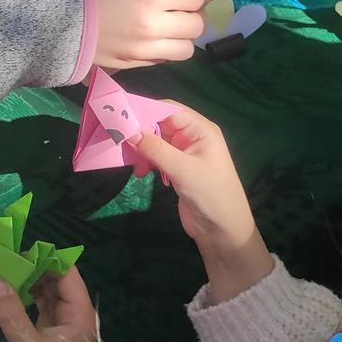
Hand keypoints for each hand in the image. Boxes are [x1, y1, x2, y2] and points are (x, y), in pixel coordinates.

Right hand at [0, 267, 98, 341]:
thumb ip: (10, 311)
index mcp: (80, 313)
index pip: (67, 272)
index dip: (47, 259)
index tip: (22, 253)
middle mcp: (79, 312)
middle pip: (59, 278)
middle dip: (36, 268)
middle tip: (11, 261)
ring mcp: (69, 319)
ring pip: (51, 289)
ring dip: (31, 280)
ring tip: (9, 272)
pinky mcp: (57, 326)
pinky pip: (45, 301)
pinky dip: (31, 293)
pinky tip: (13, 289)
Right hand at [86, 0, 205, 69]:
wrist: (52, 19)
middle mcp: (153, 25)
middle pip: (196, 27)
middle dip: (193, 17)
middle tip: (183, 12)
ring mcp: (144, 49)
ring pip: (185, 50)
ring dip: (181, 39)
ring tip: (169, 31)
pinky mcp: (132, 65)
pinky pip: (162, 60)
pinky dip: (162, 51)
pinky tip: (148, 41)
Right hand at [129, 105, 274, 302]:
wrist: (223, 232)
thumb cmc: (210, 195)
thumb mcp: (182, 170)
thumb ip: (155, 149)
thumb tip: (128, 130)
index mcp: (200, 130)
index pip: (169, 109)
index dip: (145, 110)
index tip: (120, 116)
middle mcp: (192, 137)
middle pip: (160, 124)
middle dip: (140, 131)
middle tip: (118, 140)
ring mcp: (184, 153)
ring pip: (155, 141)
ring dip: (141, 149)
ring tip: (131, 162)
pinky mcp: (177, 169)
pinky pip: (155, 157)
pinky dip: (145, 162)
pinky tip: (140, 173)